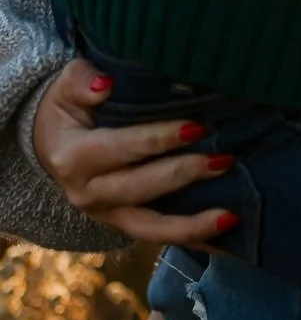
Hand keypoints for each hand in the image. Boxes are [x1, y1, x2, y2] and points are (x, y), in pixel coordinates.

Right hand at [32, 59, 235, 246]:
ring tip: (230, 216)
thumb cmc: (68, 107)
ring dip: (191, 224)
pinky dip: (190, 238)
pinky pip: (157, 236)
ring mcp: (106, 214)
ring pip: (148, 228)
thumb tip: (105, 84)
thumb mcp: (66, 86)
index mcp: (75, 157)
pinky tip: (223, 236)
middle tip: (224, 159)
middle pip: (139, 189)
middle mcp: (88, 193)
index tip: (197, 127)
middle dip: (183, 174)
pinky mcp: (121, 223)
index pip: (122, 148)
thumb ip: (82, 81)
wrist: (50, 144)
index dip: (158, 139)